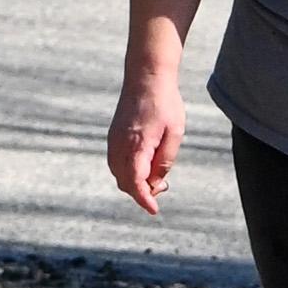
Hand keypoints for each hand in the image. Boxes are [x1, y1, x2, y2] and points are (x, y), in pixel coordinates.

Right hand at [107, 71, 185, 215]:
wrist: (146, 77)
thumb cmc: (164, 103)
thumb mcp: (174, 133)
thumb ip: (165, 160)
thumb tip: (155, 182)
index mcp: (136, 146)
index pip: (135, 183)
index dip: (144, 199)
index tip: (153, 210)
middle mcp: (120, 145)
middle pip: (125, 182)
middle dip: (141, 192)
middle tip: (162, 187)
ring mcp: (114, 140)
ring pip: (118, 174)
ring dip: (133, 182)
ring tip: (156, 176)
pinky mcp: (113, 136)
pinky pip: (116, 162)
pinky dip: (127, 171)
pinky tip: (144, 165)